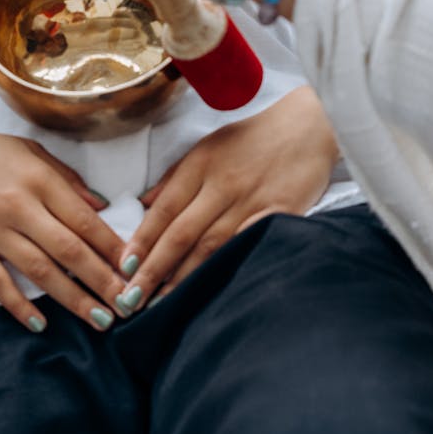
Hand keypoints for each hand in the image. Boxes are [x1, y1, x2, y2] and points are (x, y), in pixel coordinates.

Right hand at [0, 112, 127, 332]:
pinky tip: (39, 324)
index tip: (135, 268)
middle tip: (128, 305)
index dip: (112, 247)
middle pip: (69, 250)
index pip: (84, 220)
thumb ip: (67, 179)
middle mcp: (19, 205)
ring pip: (39, 271)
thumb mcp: (32, 151)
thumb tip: (101, 205)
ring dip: (72, 299)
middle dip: (102, 281)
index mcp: (39, 179)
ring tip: (99, 320)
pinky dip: (18, 305)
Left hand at [114, 86, 338, 312]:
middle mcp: (222, 185)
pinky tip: (212, 291)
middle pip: (182, 233)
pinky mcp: (278, 216)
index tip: (124, 266)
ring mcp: (251, 203)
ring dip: (184, 278)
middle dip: (154, 269)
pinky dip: (227, 269)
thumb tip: (143, 204)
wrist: (308, 129)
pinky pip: (247, 247)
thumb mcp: (208, 147)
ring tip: (161, 304)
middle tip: (132, 298)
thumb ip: (175, 177)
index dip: (143, 239)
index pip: (164, 208)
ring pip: (211, 248)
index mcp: (201, 164)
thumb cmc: (253, 139)